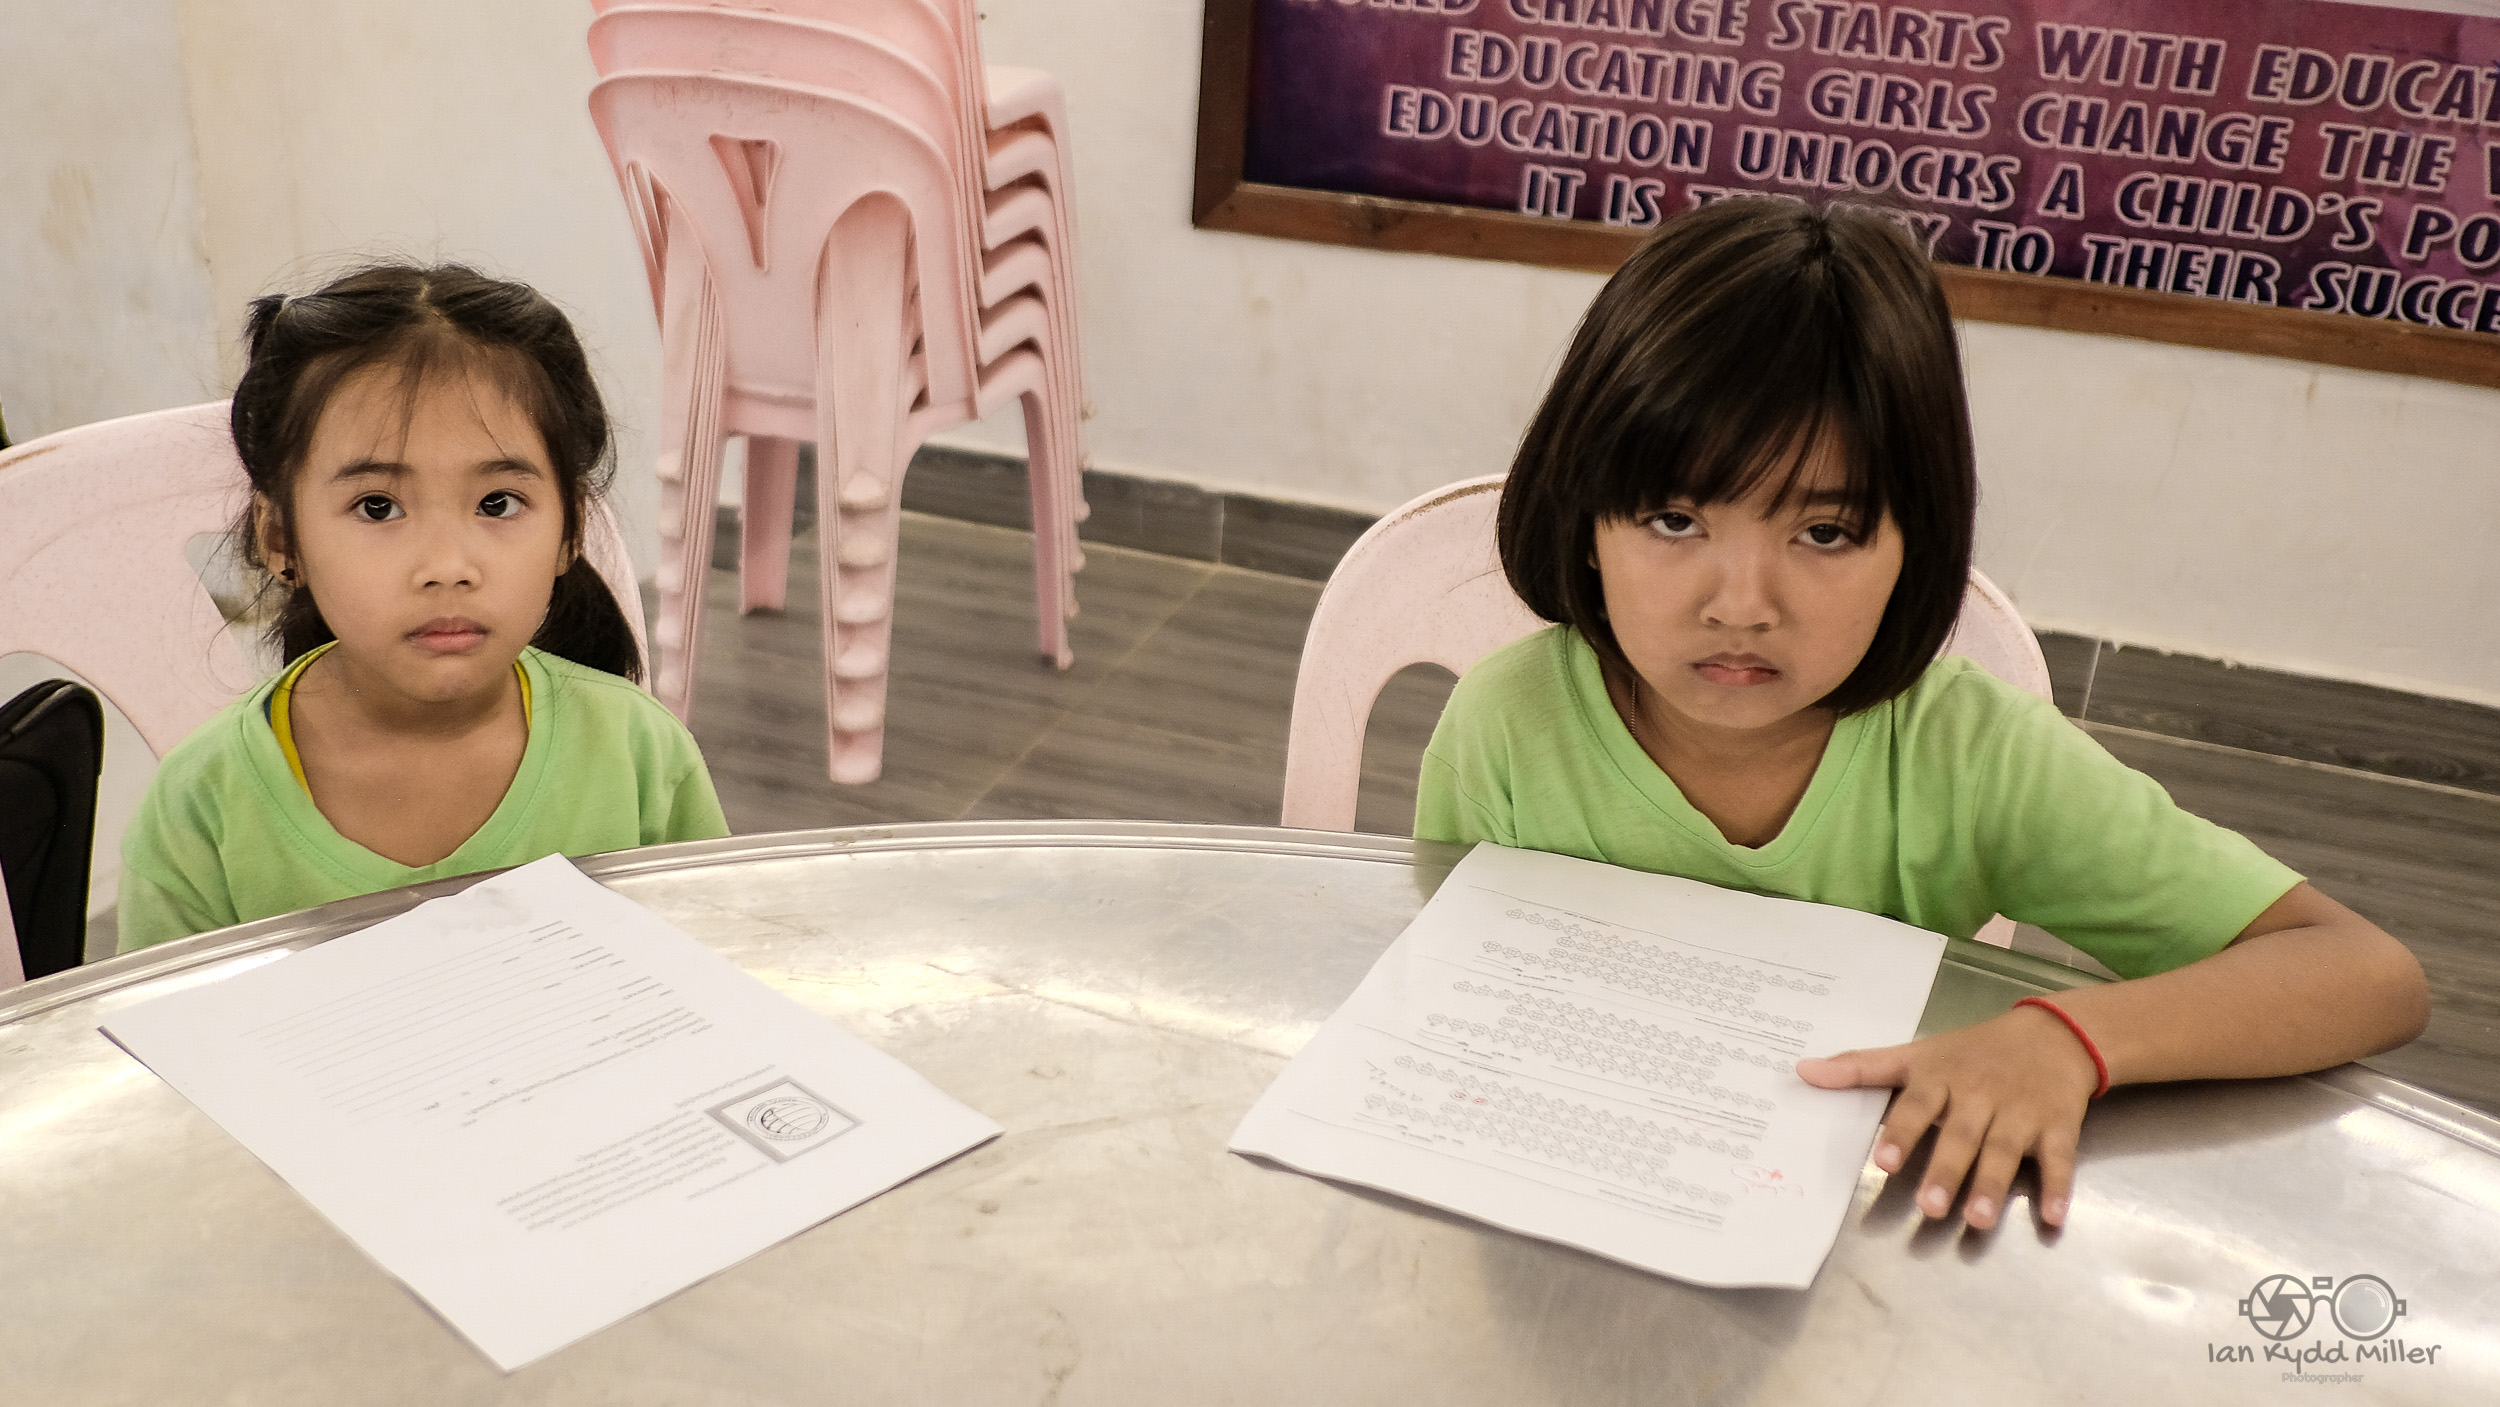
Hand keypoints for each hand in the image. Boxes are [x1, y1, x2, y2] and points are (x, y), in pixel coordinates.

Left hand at [1794, 1005, 2100, 1229]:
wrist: (2054, 1034)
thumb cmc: (1972, 1051)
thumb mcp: (1917, 1054)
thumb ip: (1861, 1067)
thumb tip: (1801, 1072)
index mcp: (1942, 1078)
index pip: (1917, 1104)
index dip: (1902, 1132)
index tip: (1885, 1162)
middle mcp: (1980, 1095)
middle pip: (1962, 1135)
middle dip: (1947, 1170)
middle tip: (1930, 1207)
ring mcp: (2021, 1112)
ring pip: (2006, 1150)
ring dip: (1993, 1185)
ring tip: (1977, 1220)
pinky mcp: (2057, 1126)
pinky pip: (2059, 1159)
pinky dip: (2059, 1188)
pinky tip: (2053, 1218)